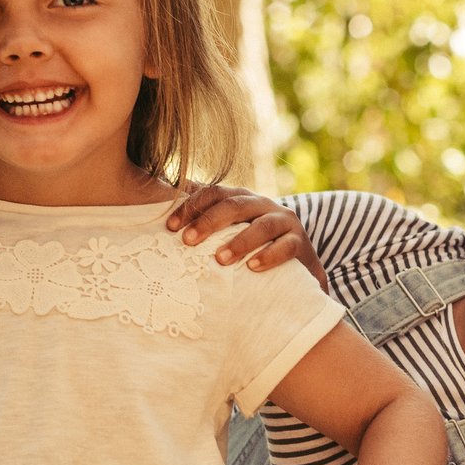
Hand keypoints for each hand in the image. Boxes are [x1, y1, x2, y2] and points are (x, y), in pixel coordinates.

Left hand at [169, 182, 322, 283]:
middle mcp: (264, 204)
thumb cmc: (254, 249)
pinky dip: (269, 255)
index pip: (214, 193)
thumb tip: (164, 200)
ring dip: (239, 242)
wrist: (299, 271)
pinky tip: (253, 267)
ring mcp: (284, 222)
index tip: (170, 228)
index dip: (191, 207)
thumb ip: (206, 218)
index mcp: (243, 198)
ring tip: (220, 260)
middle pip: (235, 205)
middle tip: (187, 242)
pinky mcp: (300, 243)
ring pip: (262, 226)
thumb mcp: (230, 232)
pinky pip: (286, 246)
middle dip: (209, 222)